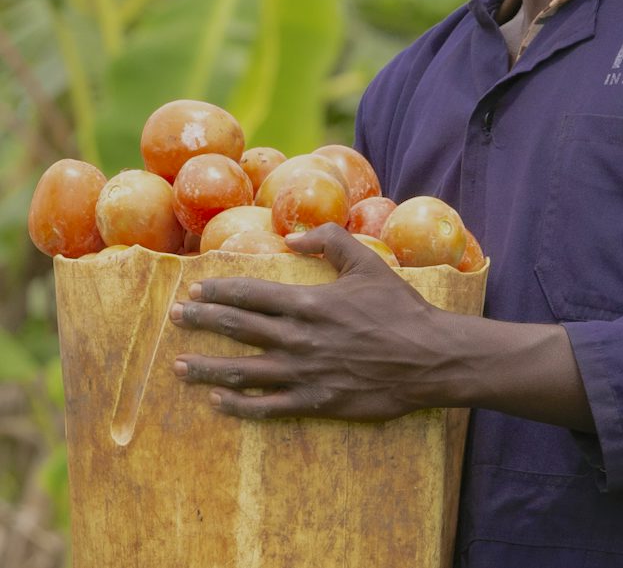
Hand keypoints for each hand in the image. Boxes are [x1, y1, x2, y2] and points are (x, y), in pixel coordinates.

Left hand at [170, 222, 447, 420]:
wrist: (427, 357)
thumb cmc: (397, 308)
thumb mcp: (367, 263)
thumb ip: (329, 240)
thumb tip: (291, 235)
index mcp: (309, 302)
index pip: (252, 294)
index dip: (220, 291)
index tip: (194, 289)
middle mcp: (299, 338)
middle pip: (239, 328)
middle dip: (203, 321)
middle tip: (174, 317)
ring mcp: (304, 373)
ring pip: (244, 371)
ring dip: (208, 368)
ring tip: (179, 365)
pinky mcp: (316, 401)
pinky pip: (268, 407)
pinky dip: (239, 406)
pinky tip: (217, 402)